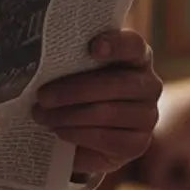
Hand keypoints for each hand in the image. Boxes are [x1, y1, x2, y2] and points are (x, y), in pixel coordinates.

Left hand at [31, 29, 160, 176]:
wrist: (89, 134)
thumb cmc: (79, 92)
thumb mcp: (77, 72)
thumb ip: (72, 60)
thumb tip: (40, 58)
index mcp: (136, 57)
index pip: (133, 45)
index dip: (116, 45)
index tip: (93, 47)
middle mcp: (148, 85)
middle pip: (114, 84)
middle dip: (72, 91)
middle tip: (41, 96)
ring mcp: (148, 116)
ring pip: (106, 113)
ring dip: (67, 115)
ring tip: (41, 116)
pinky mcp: (138, 144)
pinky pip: (105, 138)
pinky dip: (77, 134)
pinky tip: (59, 130)